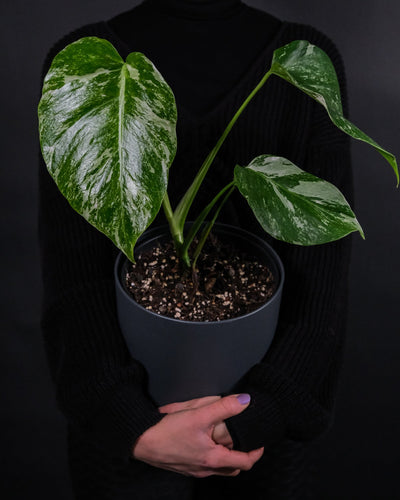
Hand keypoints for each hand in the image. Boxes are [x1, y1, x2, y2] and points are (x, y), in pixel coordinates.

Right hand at [133, 394, 263, 477]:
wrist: (140, 441)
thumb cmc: (167, 430)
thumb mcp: (198, 414)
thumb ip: (223, 407)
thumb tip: (245, 401)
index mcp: (213, 459)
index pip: (245, 462)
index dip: (257, 453)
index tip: (261, 442)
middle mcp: (205, 469)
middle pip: (233, 469)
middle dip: (244, 458)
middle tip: (247, 443)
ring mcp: (194, 470)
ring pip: (219, 469)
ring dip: (228, 459)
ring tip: (229, 443)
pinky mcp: (184, 466)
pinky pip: (205, 466)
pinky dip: (213, 457)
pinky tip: (207, 442)